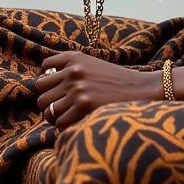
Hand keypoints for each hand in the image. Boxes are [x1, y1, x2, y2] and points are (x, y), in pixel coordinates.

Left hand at [34, 50, 159, 128]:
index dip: (49, 82)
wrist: (142, 89)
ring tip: (70, 117)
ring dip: (55, 116)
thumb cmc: (116, 81)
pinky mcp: (84, 105)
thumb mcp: (92, 65)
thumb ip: (70, 70)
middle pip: (40, 91)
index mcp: (75, 57)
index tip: (59, 90)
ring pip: (47, 109)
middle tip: (62, 108)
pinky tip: (78, 123)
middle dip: (48, 102)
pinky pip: (60, 123)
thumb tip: (42, 84)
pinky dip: (66, 127)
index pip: (44, 68)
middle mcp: (73, 70)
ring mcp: (78, 88)